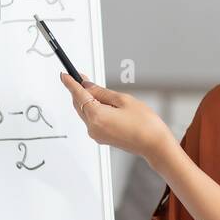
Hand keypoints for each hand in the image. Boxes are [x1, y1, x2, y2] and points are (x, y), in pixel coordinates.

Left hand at [60, 71, 175, 161]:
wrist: (154, 145)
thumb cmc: (145, 124)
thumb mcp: (123, 100)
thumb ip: (102, 92)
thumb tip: (87, 86)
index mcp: (97, 116)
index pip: (78, 95)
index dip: (70, 83)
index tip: (64, 75)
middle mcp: (93, 127)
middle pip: (79, 104)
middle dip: (79, 90)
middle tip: (81, 77)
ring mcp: (96, 134)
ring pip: (85, 112)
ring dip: (87, 100)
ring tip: (97, 90)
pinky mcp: (101, 138)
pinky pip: (92, 120)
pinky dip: (93, 110)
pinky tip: (102, 104)